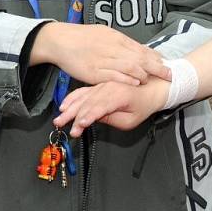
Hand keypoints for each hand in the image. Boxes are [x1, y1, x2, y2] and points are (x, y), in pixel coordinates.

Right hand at [31, 23, 170, 85]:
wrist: (60, 41)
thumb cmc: (83, 36)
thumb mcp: (105, 33)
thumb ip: (121, 42)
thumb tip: (138, 49)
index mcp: (116, 38)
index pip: (141, 48)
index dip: (155, 57)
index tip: (166, 63)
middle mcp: (113, 48)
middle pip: (140, 58)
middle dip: (157, 67)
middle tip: (169, 74)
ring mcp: (104, 60)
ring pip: (130, 67)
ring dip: (144, 74)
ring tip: (154, 80)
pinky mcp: (94, 72)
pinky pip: (114, 77)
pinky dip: (126, 80)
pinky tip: (136, 83)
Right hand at [53, 77, 170, 136]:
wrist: (152, 87)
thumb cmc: (144, 105)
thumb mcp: (132, 119)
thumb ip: (114, 120)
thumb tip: (96, 119)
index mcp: (120, 95)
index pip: (100, 107)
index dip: (89, 116)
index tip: (79, 125)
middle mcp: (110, 87)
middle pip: (88, 102)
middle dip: (73, 115)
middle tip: (61, 125)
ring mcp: (104, 85)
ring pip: (84, 96)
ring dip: (70, 108)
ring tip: (59, 118)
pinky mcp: (100, 85)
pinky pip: (84, 90)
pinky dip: (73, 97)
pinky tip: (64, 105)